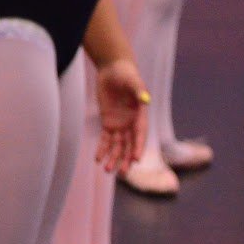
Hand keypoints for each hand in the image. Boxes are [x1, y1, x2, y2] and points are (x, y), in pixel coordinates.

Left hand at [93, 58, 148, 173]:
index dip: (138, 147)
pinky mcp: (108, 122)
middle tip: (123, 172)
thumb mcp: (132, 81)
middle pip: (129, 144)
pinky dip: (103, 149)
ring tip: (108, 170)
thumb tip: (145, 99)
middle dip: (126, 158)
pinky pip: (106, 139)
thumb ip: (138, 90)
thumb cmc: (126, 74)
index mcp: (140, 114)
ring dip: (114, 157)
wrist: (113, 70)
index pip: (140, 134)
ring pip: (118, 145)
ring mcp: (120, 123)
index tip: (136, 159)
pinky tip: (98, 159)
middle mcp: (131, 122)